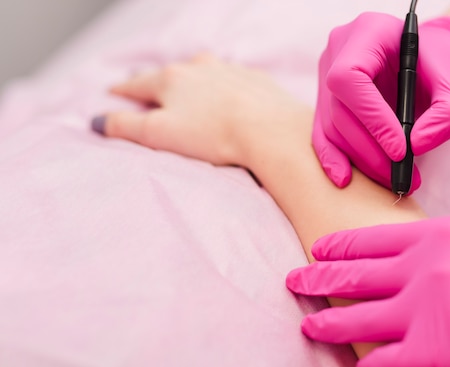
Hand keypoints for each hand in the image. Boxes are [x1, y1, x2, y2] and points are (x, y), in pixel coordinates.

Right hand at [92, 53, 309, 167]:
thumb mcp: (159, 134)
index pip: (137, 84)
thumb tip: (97, 121)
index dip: (122, 91)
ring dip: (192, 81)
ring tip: (189, 91)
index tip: (112, 92)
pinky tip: (228, 97)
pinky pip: (232, 81)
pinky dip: (224, 87)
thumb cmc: (213, 135)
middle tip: (148, 89)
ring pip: (202, 73)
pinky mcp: (256, 80)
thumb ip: (125, 127)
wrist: (271, 131)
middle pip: (169, 74)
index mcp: (171, 79)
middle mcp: (199, 67)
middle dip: (156, 83)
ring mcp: (229, 71)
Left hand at [286, 217, 449, 366]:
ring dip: (328, 325)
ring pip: (358, 320)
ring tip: (308, 327)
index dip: (338, 247)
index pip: (370, 239)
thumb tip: (415, 263)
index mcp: (437, 235)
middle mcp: (424, 269)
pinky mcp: (441, 354)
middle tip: (291, 281)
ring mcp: (429, 311)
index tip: (317, 251)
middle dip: (316, 280)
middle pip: (353, 276)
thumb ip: (443, 249)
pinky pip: (387, 363)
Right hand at [313, 13, 449, 192]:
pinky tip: (346, 180)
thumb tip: (416, 147)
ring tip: (394, 180)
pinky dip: (334, 158)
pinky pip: (323, 132)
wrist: (436, 59)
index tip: (400, 150)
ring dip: (360, 160)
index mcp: (368, 32)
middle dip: (369, 149)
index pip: (350, 78)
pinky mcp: (326, 99)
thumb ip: (448, 115)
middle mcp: (340, 50)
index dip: (371, 118)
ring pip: (332, 126)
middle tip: (399, 176)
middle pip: (340, 109)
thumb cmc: (445, 65)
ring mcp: (327, 74)